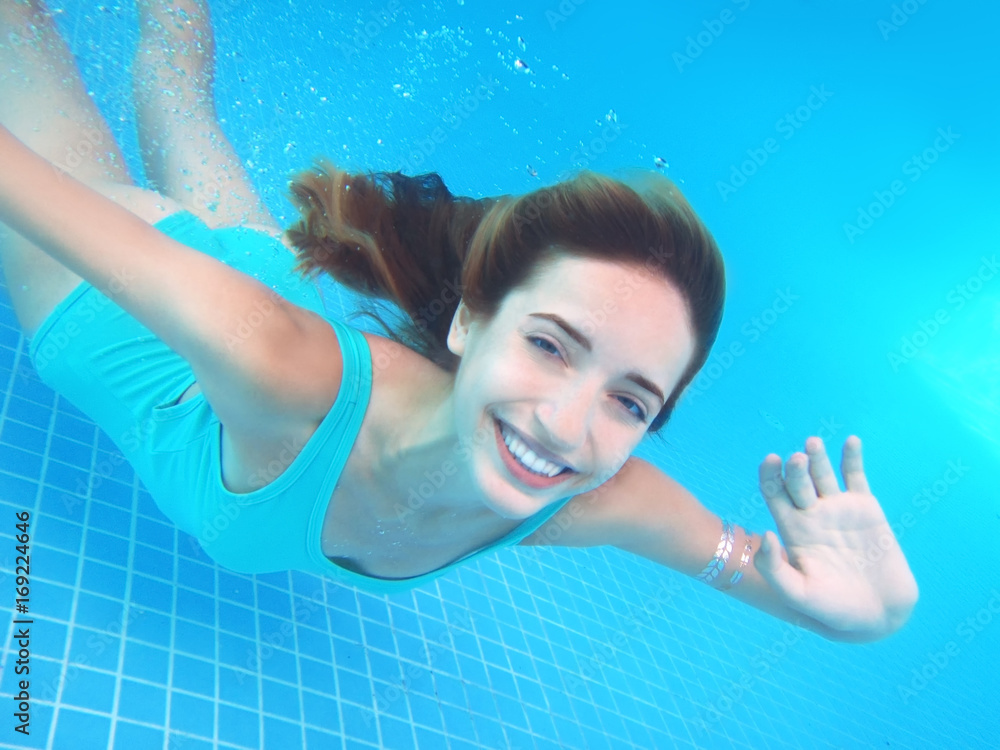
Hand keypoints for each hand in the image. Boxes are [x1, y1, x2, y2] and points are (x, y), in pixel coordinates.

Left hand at [753, 435, 918, 638]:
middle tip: (796, 459)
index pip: (773, 494)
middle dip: (794, 468)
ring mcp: (838, 508)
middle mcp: (811, 514)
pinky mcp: (866, 508)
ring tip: (813, 444)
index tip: (771, 462)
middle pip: (797, 480)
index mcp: (791, 529)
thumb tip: (766, 535)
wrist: (879, 615)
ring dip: (817, 456)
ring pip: (823, 473)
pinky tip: (851, 441)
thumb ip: (775, 569)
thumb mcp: (798, 593)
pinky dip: (853, 457)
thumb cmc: (832, 610)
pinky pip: (856, 476)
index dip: (769, 476)